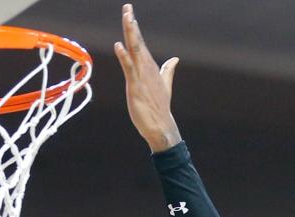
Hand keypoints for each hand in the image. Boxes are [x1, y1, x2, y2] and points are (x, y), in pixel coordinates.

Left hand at [114, 3, 181, 152]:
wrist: (161, 126)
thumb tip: (174, 59)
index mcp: (150, 67)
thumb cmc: (159, 107)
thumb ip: (167, 70)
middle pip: (137, 41)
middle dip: (132, 24)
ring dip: (131, 34)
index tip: (129, 12)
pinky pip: (129, 69)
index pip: (140, 43)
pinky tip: (119, 45)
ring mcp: (141, 76)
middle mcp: (146, 68)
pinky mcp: (136, 86)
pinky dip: (124, 56)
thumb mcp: (164, 85)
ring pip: (135, 50)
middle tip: (127, 7)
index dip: (134, 27)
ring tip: (127, 18)